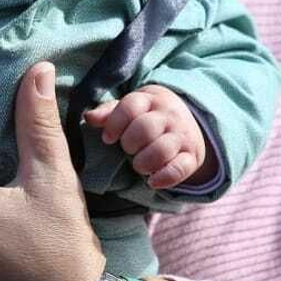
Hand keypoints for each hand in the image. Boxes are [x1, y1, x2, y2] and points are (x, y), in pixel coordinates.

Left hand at [83, 85, 208, 188]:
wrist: (189, 123)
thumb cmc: (149, 116)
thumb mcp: (132, 108)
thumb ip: (109, 112)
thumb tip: (88, 117)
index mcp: (151, 100)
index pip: (131, 106)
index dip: (115, 124)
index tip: (108, 138)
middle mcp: (169, 115)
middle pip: (145, 128)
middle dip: (130, 143)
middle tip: (128, 149)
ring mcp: (182, 136)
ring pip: (162, 149)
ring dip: (144, 162)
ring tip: (139, 166)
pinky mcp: (192, 156)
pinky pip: (179, 169)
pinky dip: (163, 178)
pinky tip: (152, 181)